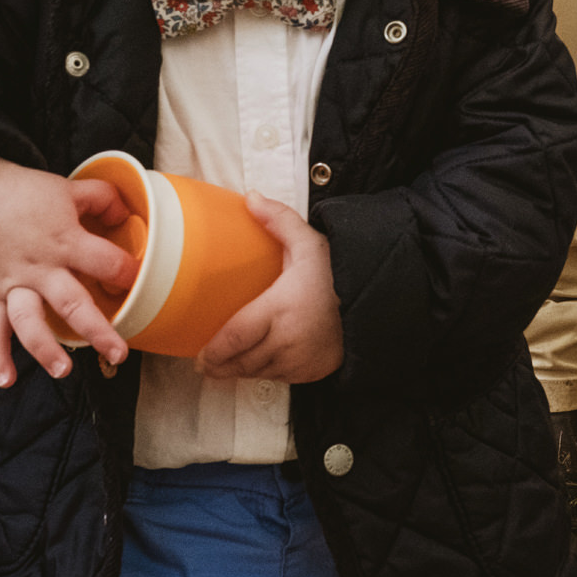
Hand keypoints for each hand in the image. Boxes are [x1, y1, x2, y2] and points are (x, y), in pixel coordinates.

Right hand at [0, 152, 139, 386]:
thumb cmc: (26, 193)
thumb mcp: (69, 187)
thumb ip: (103, 199)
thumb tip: (128, 216)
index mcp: (65, 240)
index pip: (104, 261)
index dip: (126, 272)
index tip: (141, 283)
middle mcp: (41, 267)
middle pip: (71, 303)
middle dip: (96, 330)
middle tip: (118, 354)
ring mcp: (14, 284)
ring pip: (29, 321)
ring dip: (44, 348)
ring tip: (63, 371)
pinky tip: (6, 380)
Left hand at [193, 195, 344, 384]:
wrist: (376, 300)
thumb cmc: (339, 272)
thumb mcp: (308, 242)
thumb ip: (278, 220)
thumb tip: (250, 198)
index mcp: (282, 307)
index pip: (236, 337)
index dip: (214, 351)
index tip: (199, 354)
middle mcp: (289, 339)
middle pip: (242, 362)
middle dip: (219, 366)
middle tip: (204, 364)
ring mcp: (302, 360)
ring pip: (258, 373)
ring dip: (240, 371)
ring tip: (224, 365)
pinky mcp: (312, 371)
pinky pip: (279, 378)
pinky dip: (265, 373)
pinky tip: (256, 363)